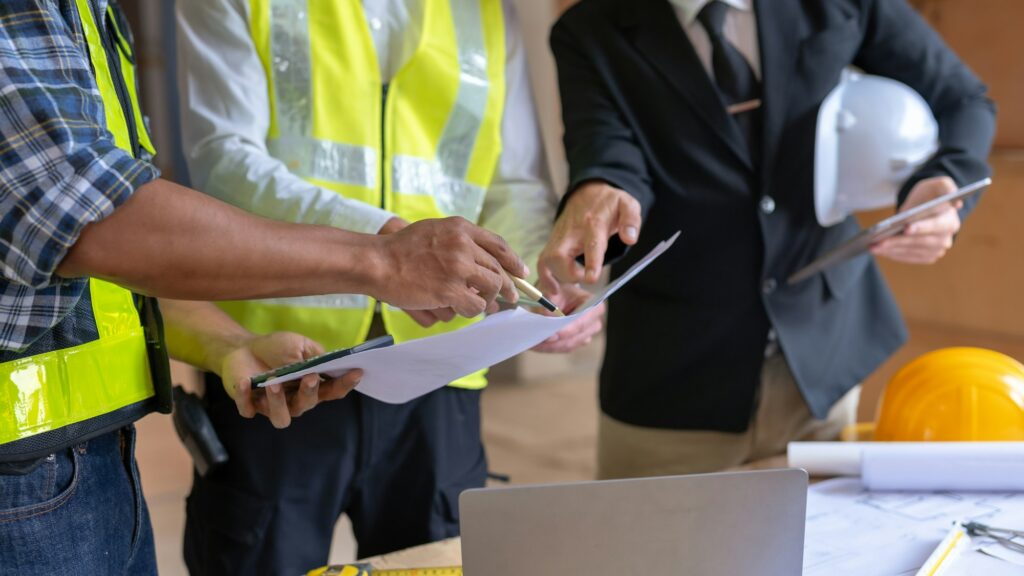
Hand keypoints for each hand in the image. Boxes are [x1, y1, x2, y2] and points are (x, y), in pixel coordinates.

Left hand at [218, 332, 361, 428]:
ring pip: (281, 418)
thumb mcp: (299, 345)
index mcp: (311, 387)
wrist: (242, 348)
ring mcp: (271, 406)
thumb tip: (328, 362)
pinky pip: (248, 410)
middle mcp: (294, 400)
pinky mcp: (249, 406)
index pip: (332, 391)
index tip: (357, 371)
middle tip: (310, 376)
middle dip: (310, 392)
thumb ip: (313, 355)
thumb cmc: (276, 348)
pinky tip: (247, 381)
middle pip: (308, 404)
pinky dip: (246, 397)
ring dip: (279, 402)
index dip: (345, 384)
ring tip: (274, 382)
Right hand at [374, 217, 525, 317]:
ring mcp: (458, 267)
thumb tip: (484, 263)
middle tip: (510, 298)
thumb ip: (460, 242)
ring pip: (492, 288)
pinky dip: (473, 310)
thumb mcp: (435, 231)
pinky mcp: (450, 289)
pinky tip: (463, 310)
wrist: (378, 262)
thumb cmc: (402, 249)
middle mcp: (463, 245)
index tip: (521, 273)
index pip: (498, 245)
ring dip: (489, 300)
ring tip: (483, 305)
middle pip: (498, 269)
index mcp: (461, 228)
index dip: (513, 261)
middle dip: (507, 286)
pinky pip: (475, 305)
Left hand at [531, 281, 604, 352]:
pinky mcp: (576, 342)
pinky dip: (549, 347)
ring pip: (567, 345)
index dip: (565, 331)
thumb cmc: (558, 290)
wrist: (559, 294)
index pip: (581, 323)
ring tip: (533, 342)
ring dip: (549, 346)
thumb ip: (549, 304)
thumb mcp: (553, 291)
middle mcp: (594, 323)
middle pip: (575, 338)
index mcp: (594, 306)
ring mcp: (586, 335)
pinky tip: (536, 344)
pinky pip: (562, 348)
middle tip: (536, 340)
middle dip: (555, 342)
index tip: (550, 336)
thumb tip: (544, 320)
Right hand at [538, 181, 640, 286]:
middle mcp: (571, 231)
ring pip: (547, 260)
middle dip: (567, 274)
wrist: (588, 193)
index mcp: (593, 222)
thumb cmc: (609, 203)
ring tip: (574, 282)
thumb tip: (630, 239)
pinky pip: (543, 262)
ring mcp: (558, 237)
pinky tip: (555, 288)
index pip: (591, 244)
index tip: (591, 279)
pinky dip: (546, 277)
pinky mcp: (552, 242)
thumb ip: (631, 221)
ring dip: (557, 277)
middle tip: (584, 278)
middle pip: (557, 255)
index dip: (591, 263)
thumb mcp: (627, 204)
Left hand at [871, 176, 962, 264]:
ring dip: (891, 250)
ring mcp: (936, 250)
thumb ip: (947, 187)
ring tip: (873, 246)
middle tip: (878, 241)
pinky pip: (908, 258)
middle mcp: (945, 239)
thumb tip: (957, 203)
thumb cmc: (929, 195)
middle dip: (898, 241)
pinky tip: (879, 250)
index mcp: (950, 221)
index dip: (922, 227)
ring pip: (911, 252)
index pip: (936, 226)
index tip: (906, 228)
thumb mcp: (938, 184)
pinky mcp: (926, 257)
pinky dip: (893, 254)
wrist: (924, 208)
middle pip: (919, 242)